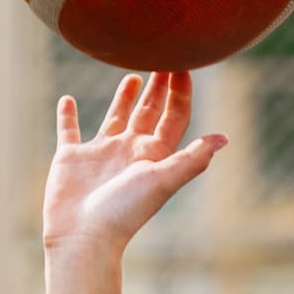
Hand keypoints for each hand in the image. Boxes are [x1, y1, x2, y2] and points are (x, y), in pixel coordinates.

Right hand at [42, 70, 226, 252]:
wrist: (85, 235)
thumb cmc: (126, 210)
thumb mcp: (164, 180)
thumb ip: (192, 158)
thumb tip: (225, 139)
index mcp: (155, 155)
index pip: (174, 117)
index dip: (180, 92)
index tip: (184, 65)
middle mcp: (131, 152)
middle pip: (149, 113)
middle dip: (159, 88)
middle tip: (164, 57)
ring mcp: (102, 154)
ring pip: (117, 118)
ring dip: (125, 98)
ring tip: (133, 75)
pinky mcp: (72, 158)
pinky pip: (70, 130)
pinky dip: (68, 116)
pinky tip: (68, 100)